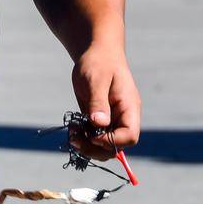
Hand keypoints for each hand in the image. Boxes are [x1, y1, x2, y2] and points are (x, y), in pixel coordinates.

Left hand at [71, 44, 140, 159]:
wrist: (97, 54)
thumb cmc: (99, 62)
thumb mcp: (96, 80)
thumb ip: (98, 102)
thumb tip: (99, 123)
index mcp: (129, 108)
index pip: (130, 136)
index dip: (112, 141)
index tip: (93, 135)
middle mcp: (123, 118)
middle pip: (117, 148)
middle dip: (95, 148)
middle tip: (75, 139)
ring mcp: (112, 122)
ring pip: (104, 147)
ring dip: (87, 147)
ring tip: (72, 133)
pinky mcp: (100, 122)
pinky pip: (94, 140)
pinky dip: (83, 140)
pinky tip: (73, 129)